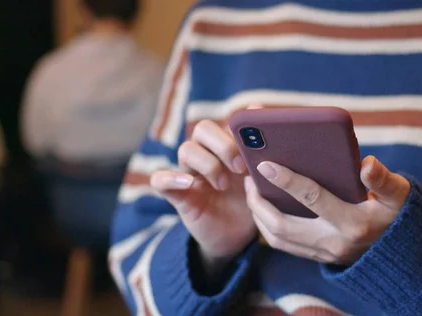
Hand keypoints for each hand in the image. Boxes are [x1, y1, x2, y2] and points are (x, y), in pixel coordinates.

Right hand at [150, 119, 256, 276]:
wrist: (238, 236)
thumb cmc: (251, 202)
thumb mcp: (261, 178)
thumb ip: (261, 150)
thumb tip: (259, 110)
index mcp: (227, 147)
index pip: (225, 122)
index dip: (237, 130)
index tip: (255, 147)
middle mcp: (207, 155)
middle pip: (203, 129)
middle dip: (223, 145)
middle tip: (240, 167)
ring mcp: (190, 174)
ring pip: (186, 150)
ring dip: (208, 164)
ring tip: (223, 185)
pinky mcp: (178, 195)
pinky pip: (160, 180)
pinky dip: (170, 178)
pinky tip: (189, 184)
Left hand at [245, 155, 409, 265]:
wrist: (400, 252)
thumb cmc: (396, 214)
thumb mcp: (399, 195)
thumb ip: (385, 180)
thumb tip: (366, 164)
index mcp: (353, 222)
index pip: (313, 199)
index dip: (287, 181)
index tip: (265, 164)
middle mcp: (334, 242)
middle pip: (283, 225)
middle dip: (259, 202)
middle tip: (249, 179)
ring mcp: (323, 254)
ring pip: (277, 239)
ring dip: (258, 215)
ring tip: (251, 190)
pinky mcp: (317, 258)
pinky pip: (283, 245)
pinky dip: (267, 226)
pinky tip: (262, 206)